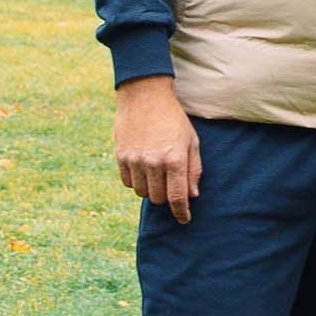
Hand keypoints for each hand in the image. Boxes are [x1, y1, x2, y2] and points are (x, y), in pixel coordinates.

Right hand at [114, 77, 201, 222]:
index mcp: (174, 160)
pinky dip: (136, 181)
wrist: (145, 95)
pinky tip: (143, 167)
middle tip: (170, 185)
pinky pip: (128, 182)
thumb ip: (193, 169)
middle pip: (159, 199)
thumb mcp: (191, 141)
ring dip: (150, 189)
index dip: (181, 213)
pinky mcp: (121, 156)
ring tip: (156, 172)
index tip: (184, 220)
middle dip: (166, 197)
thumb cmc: (173, 118)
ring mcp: (135, 160)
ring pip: (142, 193)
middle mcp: (153, 163)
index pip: (177, 198)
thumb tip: (192, 195)